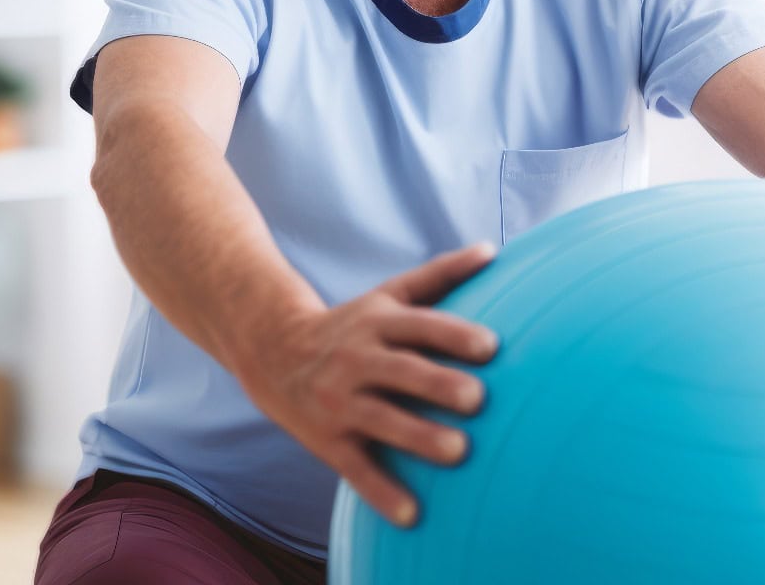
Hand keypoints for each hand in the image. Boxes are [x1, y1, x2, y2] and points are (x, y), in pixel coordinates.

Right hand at [230, 243, 500, 527]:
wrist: (271, 351)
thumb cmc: (354, 325)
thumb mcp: (389, 295)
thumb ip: (441, 274)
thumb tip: (492, 250)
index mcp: (380, 323)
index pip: (420, 326)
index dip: (453, 334)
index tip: (491, 346)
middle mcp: (358, 360)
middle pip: (402, 371)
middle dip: (437, 385)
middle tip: (478, 399)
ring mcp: (340, 401)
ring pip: (381, 420)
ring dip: (418, 437)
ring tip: (459, 453)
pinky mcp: (328, 440)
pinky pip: (356, 468)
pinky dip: (381, 492)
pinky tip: (411, 515)